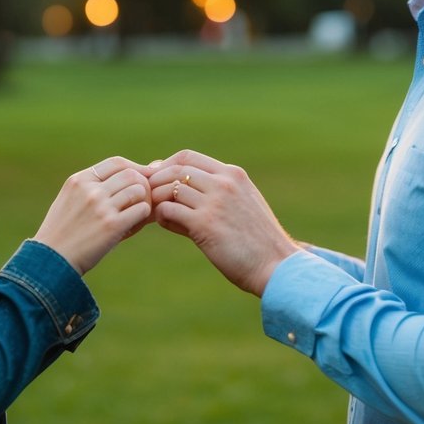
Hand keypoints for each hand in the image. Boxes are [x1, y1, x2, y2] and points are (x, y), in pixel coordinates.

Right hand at [33, 156, 151, 274]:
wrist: (51, 260)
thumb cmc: (64, 231)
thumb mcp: (70, 199)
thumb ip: (92, 186)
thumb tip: (123, 176)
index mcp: (79, 180)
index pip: (116, 162)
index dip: (133, 168)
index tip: (140, 178)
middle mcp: (90, 190)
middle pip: (131, 174)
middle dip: (141, 184)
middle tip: (142, 198)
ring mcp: (101, 207)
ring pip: (139, 190)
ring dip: (143, 201)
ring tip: (136, 213)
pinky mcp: (112, 226)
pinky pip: (141, 210)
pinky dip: (143, 216)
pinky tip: (134, 224)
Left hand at [149, 150, 299, 296]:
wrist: (276, 266)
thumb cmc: (258, 240)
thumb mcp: (243, 205)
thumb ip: (217, 193)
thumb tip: (179, 194)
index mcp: (233, 174)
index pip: (188, 157)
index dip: (166, 164)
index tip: (157, 177)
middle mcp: (224, 183)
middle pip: (175, 169)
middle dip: (156, 179)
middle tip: (147, 194)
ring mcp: (214, 202)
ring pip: (170, 188)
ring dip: (158, 199)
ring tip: (157, 211)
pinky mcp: (205, 225)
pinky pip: (169, 211)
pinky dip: (161, 215)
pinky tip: (165, 223)